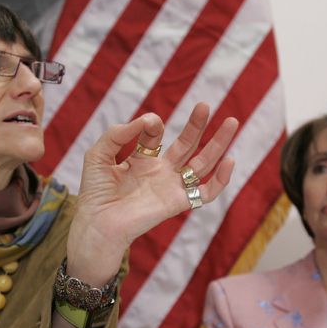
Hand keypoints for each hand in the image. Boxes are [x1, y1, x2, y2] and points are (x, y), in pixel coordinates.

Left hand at [67, 102, 236, 283]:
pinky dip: (220, 180)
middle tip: (205, 105)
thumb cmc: (94, 193)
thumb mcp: (98, 154)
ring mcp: (170, 186)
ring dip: (217, 143)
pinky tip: (229, 161)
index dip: (152, 124)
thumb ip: (118, 133)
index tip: (148, 124)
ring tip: (231, 122)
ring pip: (202, 163)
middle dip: (196, 125)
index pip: (155, 135)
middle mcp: (159, 172)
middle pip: (186, 144)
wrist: (97, 223)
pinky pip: (205, 193)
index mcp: (141, 160)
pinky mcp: (177, 202)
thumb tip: (148, 120)